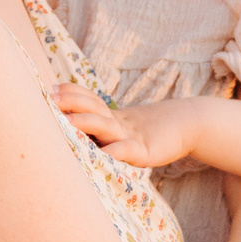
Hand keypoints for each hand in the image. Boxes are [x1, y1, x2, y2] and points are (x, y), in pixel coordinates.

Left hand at [54, 85, 190, 167]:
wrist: (189, 125)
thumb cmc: (152, 130)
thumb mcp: (124, 127)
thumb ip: (103, 127)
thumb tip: (72, 123)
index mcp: (112, 117)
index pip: (90, 100)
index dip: (72, 93)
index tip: (52, 88)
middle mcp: (118, 124)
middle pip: (94, 108)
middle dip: (73, 102)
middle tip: (52, 98)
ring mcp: (131, 137)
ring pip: (106, 127)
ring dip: (87, 122)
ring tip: (69, 121)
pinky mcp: (144, 152)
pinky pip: (127, 151)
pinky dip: (115, 151)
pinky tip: (103, 153)